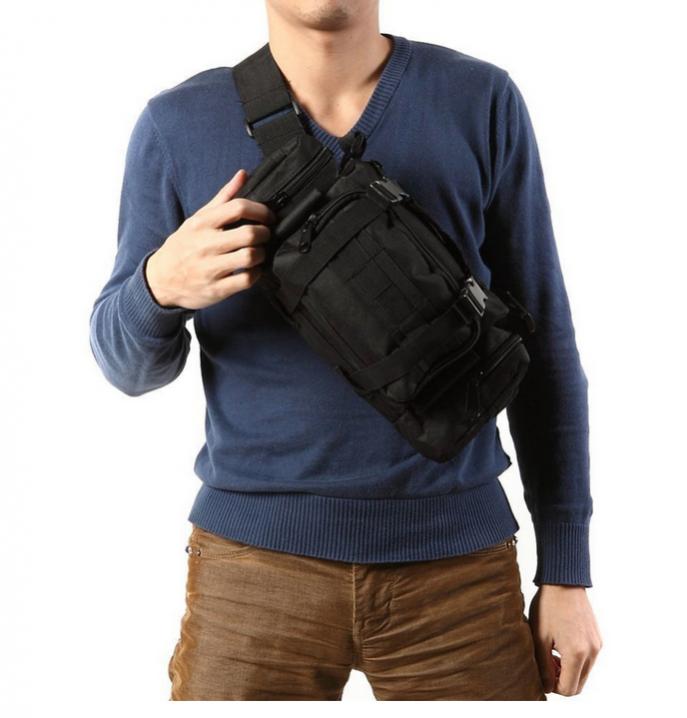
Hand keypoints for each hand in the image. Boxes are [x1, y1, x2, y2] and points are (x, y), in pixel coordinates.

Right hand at [145, 169, 275, 309]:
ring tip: (259, 253)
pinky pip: (246, 280)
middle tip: (266, 235)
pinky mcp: (216, 289)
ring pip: (250, 257)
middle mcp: (205, 244)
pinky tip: (253, 270)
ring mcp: (210, 268)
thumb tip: (243, 174)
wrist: (160, 280)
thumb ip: (223, 197)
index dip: (260, 211)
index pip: (238, 208)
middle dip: (265, 233)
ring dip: (262, 254)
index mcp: (202, 223)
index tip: (268, 217)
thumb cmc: (184, 246)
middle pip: (249, 234)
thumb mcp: (198, 219)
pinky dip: (256, 274)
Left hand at [528, 585, 602, 696]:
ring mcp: (597, 645)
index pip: (569, 689)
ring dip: (568, 670)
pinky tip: (560, 644)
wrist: (563, 581)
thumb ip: (543, 666)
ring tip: (551, 653)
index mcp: (577, 654)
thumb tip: (546, 687)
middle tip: (545, 664)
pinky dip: (576, 660)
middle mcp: (592, 652)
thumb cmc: (548, 606)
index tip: (542, 674)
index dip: (553, 687)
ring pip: (584, 672)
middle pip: (579, 684)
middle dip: (561, 680)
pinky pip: (588, 659)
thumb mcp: (539, 638)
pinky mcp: (597, 638)